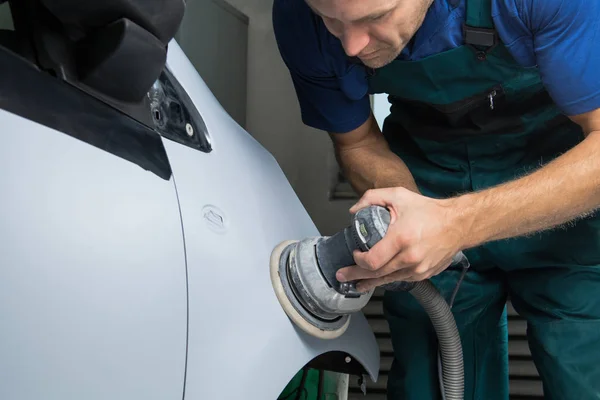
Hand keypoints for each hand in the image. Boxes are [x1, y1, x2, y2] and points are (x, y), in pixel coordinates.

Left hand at [336, 187, 463, 291]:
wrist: (458, 223)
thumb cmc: (429, 210)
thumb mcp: (398, 195)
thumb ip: (372, 198)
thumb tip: (354, 210)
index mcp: (402, 239)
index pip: (372, 261)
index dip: (358, 262)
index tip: (354, 254)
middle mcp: (410, 258)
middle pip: (377, 274)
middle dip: (356, 276)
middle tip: (342, 276)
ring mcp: (418, 269)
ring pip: (388, 280)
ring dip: (371, 282)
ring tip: (357, 283)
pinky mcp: (424, 274)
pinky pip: (401, 279)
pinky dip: (388, 279)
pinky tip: (379, 279)